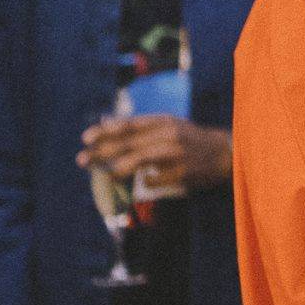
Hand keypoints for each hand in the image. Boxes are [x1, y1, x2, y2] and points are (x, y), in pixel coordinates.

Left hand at [78, 115, 232, 192]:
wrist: (223, 153)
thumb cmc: (188, 139)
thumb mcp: (168, 125)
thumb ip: (141, 127)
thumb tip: (107, 126)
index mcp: (163, 121)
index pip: (129, 125)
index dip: (105, 131)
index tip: (85, 138)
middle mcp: (169, 134)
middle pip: (129, 143)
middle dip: (102, 152)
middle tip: (81, 160)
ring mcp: (177, 153)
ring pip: (141, 159)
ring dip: (119, 167)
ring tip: (106, 173)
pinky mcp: (183, 172)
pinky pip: (155, 179)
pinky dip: (145, 182)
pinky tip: (141, 183)